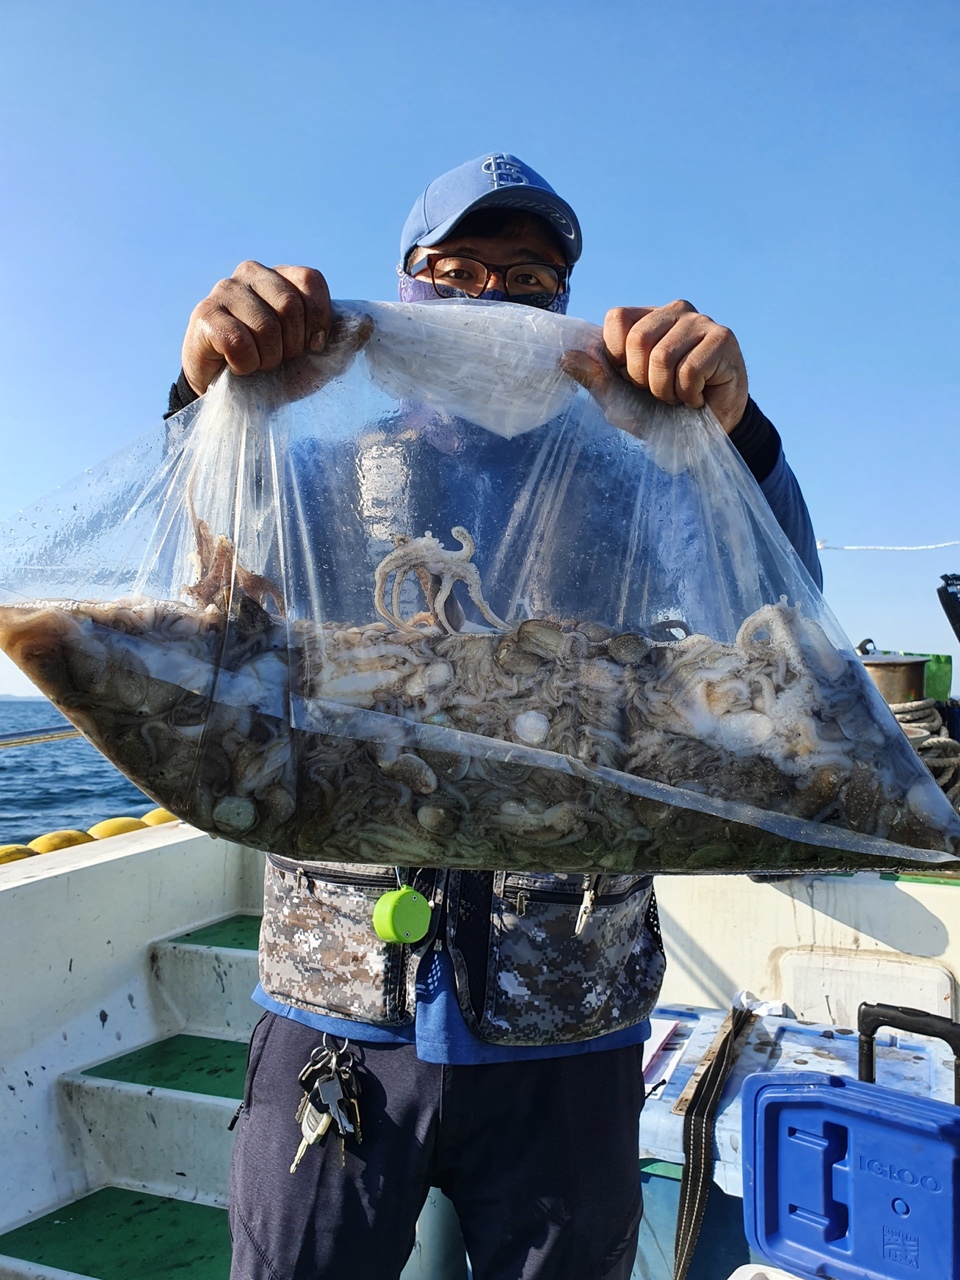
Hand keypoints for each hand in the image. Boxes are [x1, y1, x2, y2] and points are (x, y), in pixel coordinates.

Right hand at [182, 261, 332, 395]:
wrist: (231, 398)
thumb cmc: (274, 373)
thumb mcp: (316, 359)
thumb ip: (342, 340)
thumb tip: (367, 323)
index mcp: (281, 277)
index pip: (311, 280)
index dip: (318, 319)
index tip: (313, 346)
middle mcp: (251, 273)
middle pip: (290, 305)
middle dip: (292, 346)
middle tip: (278, 359)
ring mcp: (224, 290)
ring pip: (265, 325)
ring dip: (268, 359)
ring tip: (258, 364)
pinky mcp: (204, 315)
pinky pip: (239, 341)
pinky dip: (246, 365)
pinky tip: (237, 367)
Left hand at [598, 301, 747, 433]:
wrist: (703, 436)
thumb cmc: (660, 412)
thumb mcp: (619, 398)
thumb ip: (594, 376)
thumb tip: (564, 357)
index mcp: (646, 318)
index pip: (616, 318)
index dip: (618, 358)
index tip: (633, 379)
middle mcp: (673, 312)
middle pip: (638, 339)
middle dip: (642, 380)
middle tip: (659, 391)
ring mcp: (700, 322)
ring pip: (664, 356)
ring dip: (666, 391)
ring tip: (678, 396)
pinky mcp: (722, 339)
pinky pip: (690, 370)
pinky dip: (688, 395)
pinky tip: (698, 397)